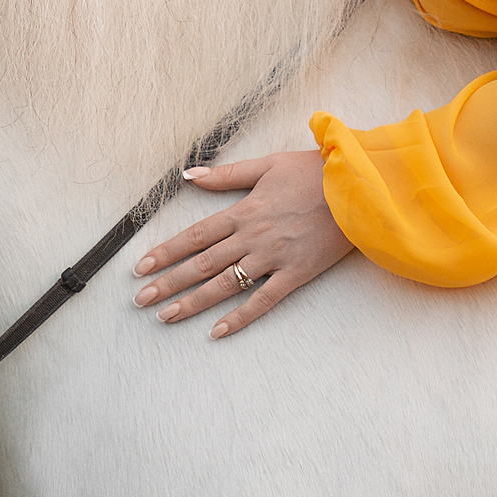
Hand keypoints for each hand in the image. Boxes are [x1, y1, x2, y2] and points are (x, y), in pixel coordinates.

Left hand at [130, 149, 352, 338]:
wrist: (357, 190)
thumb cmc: (312, 173)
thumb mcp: (266, 165)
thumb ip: (226, 175)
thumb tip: (187, 175)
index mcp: (243, 211)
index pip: (194, 236)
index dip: (165, 252)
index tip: (140, 267)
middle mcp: (252, 237)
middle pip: (201, 264)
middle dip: (168, 282)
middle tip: (140, 300)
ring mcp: (272, 258)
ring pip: (224, 285)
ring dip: (192, 302)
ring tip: (165, 316)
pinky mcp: (295, 275)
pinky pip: (262, 301)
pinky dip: (239, 318)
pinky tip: (216, 331)